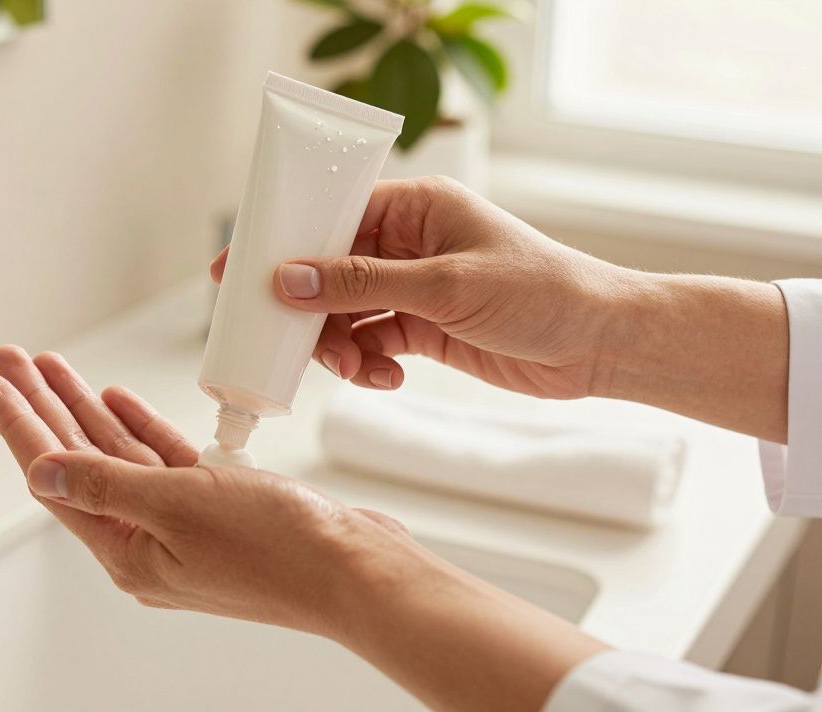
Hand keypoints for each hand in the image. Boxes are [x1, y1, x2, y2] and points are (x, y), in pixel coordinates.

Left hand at [0, 345, 411, 637]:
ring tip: (52, 367)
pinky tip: (116, 400)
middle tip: (12, 359)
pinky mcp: (218, 508)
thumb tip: (41, 474)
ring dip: (86, 407)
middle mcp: (148, 540)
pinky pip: (162, 461)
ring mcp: (183, 524)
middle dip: (43, 404)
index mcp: (129, 552)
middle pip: (77, 459)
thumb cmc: (280, 551)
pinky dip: (139, 428)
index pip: (53, 476)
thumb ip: (106, 485)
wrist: (356, 572)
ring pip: (117, 454)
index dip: (19, 423)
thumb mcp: (181, 507)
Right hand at [211, 176, 631, 399]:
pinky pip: (370, 343)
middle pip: (328, 269)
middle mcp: (409, 243)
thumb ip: (362, 284)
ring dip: (337, 345)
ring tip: (354, 369)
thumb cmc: (541, 293)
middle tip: (284, 342)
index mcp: (416, 207)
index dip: (282, 241)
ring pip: (343, 313)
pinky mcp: (421, 328)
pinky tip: (386, 377)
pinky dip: (367, 363)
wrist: (600, 346)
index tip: (236, 270)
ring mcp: (413, 287)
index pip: (332, 214)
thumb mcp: (445, 285)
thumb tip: (288, 279)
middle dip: (307, 308)